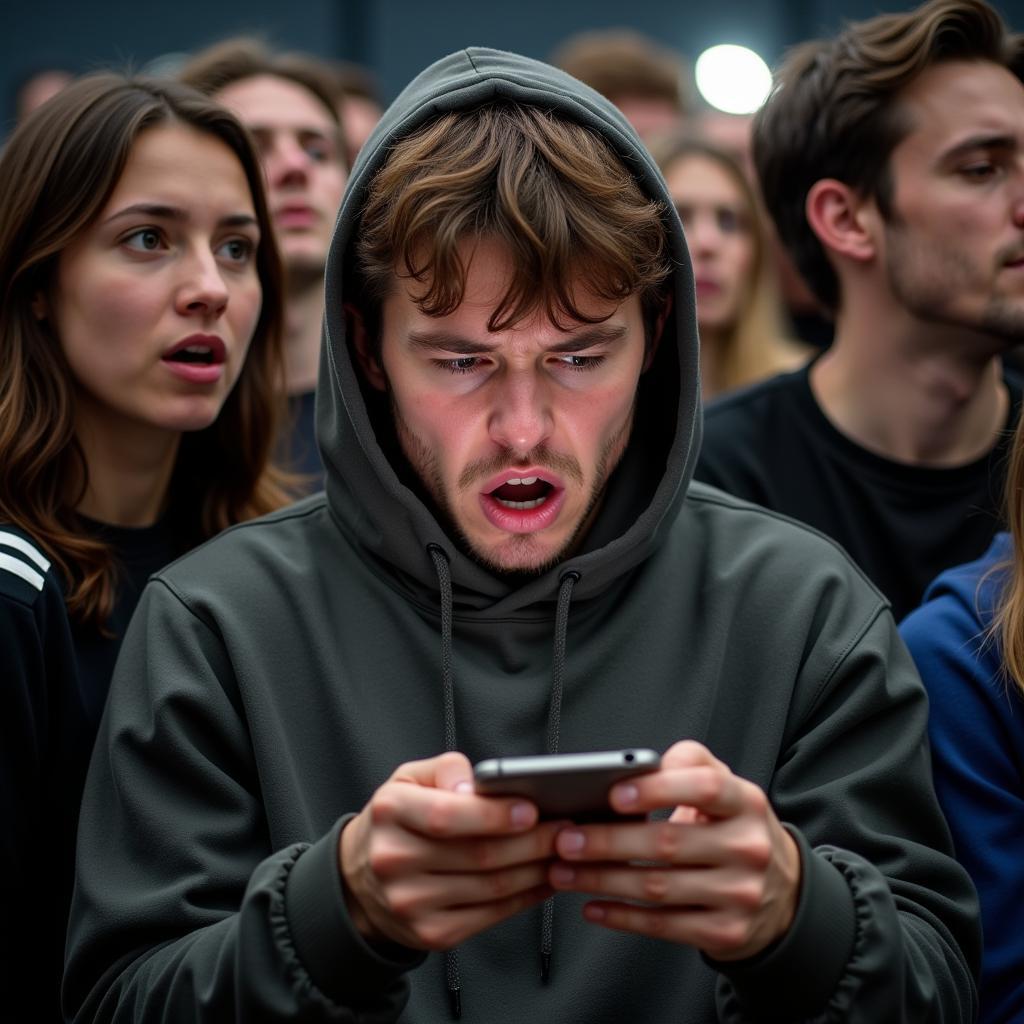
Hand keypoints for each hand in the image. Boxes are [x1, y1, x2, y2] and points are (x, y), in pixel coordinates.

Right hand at [340, 751, 558, 950]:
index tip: (532, 810)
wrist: (362, 877)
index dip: (495, 815)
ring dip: (536, 870)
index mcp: (390, 812)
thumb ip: (448, 769)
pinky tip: (543, 879)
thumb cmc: (398, 819)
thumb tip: (480, 784)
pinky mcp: (431, 933)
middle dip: (533, 842)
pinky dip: (525, 897)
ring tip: (561, 851)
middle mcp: (395, 860)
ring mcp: (411, 903)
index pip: (448, 816)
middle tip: (566, 829)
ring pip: (492, 888)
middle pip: (479, 855)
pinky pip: (491, 916)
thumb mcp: (410, 778)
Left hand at [548, 740, 800, 959]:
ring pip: (658, 887)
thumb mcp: (725, 785)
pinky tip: (592, 906)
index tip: (613, 793)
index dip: (657, 790)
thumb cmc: (733, 828)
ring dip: (602, 880)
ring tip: (563, 871)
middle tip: (565, 839)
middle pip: (667, 843)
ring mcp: (740, 894)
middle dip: (608, 841)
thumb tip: (642, 765)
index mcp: (745, 802)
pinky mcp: (726, 932)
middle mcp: (747, 848)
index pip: (704, 788)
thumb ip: (688, 762)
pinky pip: (663, 925)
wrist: (782, 893)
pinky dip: (621, 916)